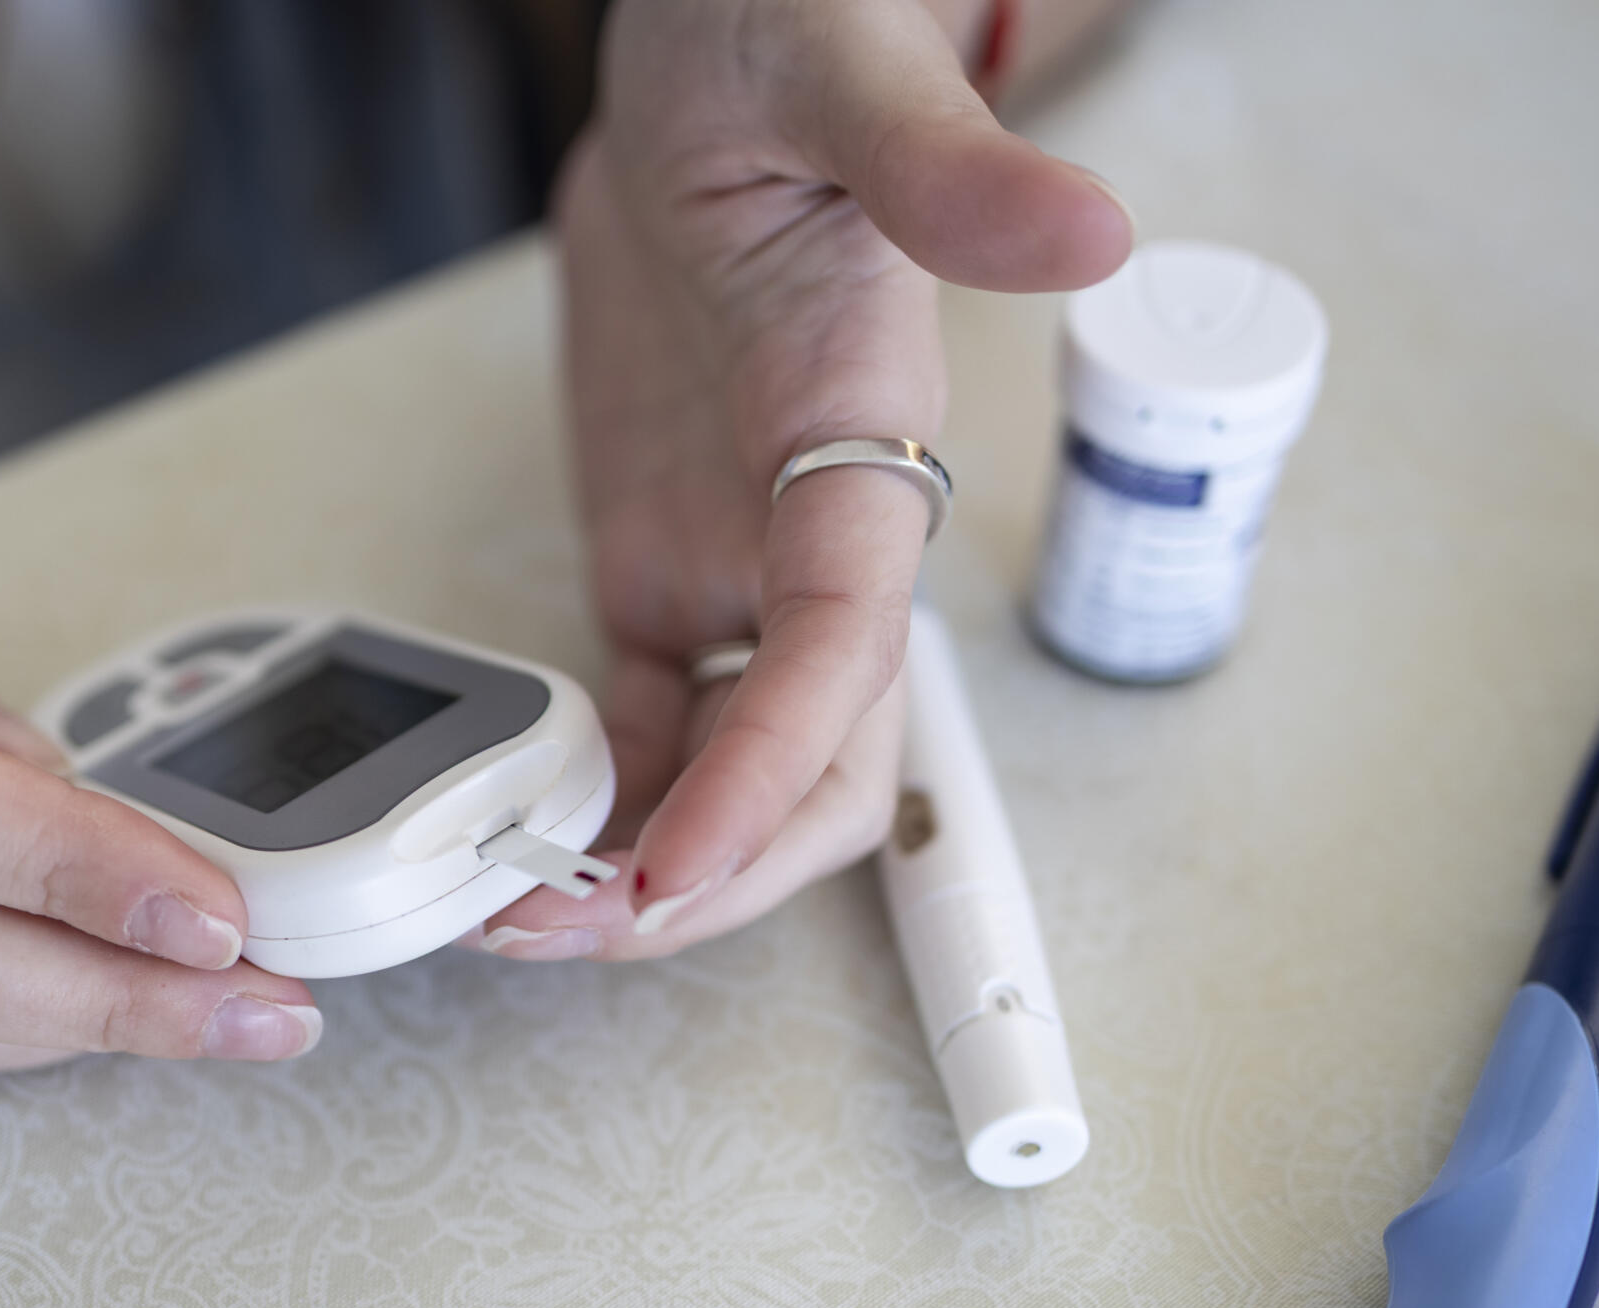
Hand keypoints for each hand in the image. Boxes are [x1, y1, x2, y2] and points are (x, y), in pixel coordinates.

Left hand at [480, 0, 1130, 961]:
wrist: (718, 56)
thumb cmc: (793, 51)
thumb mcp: (850, 83)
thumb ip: (945, 173)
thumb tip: (1086, 229)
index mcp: (866, 445)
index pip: (846, 654)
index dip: (772, 775)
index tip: (676, 864)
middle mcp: (817, 536)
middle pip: (817, 767)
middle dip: (712, 872)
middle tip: (564, 927)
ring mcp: (740, 562)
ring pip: (733, 772)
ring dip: (644, 864)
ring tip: (512, 916)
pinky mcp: (671, 562)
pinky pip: (649, 721)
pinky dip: (598, 797)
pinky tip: (521, 843)